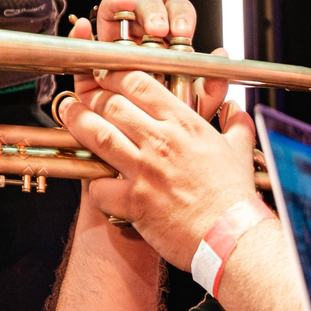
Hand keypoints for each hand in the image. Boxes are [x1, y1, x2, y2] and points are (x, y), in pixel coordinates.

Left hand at [62, 64, 258, 269]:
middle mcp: (160, 142)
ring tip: (69, 114)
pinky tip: (95, 181)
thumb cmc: (234, 197)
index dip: (114, 74)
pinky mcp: (133, 202)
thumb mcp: (241, 150)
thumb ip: (236, 124)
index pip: (139, 83)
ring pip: (97, 136)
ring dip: (77, 122)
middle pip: (111, 104)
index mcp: (184, 125)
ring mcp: (143, 171)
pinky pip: (98, 187)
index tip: (104, 73)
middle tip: (84, 95)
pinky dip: (93, 183)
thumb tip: (235, 109)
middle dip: (91, 96)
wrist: (231, 237)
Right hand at [64, 0, 228, 116]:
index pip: (176, 13)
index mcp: (170, 47)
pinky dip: (81, 32)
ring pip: (114, 16)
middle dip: (151, 11)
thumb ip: (212, 86)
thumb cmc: (172, 131)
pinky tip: (85, 26)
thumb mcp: (197, 109)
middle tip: (158, 29)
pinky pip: (84, 45)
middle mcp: (142, 44)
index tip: (181, 28)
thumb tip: (220, 55)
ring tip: (126, 12)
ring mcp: (116, 52)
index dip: (179, 14)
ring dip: (119, 7)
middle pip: (145, 8)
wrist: (150, 159)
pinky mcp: (91, 68)